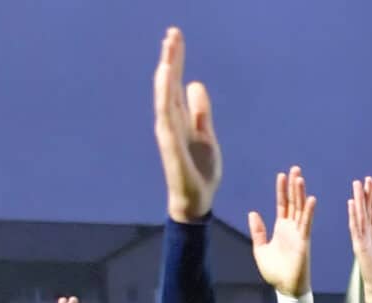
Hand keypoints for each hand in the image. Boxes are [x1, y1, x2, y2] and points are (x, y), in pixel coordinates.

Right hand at [155, 28, 220, 222]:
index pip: (175, 83)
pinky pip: (166, 114)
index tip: (176, 37)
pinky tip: (166, 75)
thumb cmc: (200, 171)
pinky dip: (165, 93)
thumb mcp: (206, 135)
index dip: (175, 61)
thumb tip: (194, 84)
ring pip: (165, 94)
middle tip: (172, 32)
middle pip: (169, 84)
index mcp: (180, 119)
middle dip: (170, 58)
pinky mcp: (171, 143)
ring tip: (168, 48)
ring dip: (166, 70)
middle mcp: (171, 121)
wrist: (197, 201)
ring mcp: (169, 132)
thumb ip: (200, 111)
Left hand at [250, 166, 315, 296]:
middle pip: (293, 202)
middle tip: (295, 169)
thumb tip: (253, 213)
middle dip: (294, 186)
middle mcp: (291, 228)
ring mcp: (299, 234)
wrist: (285, 288)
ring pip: (300, 209)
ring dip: (300, 194)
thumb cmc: (275, 272)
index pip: (282, 204)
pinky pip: (306, 224)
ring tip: (300, 178)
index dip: (282, 190)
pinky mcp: (304, 242)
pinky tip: (310, 199)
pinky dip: (308, 212)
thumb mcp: (260, 249)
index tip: (282, 175)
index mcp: (281, 228)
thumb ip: (258, 231)